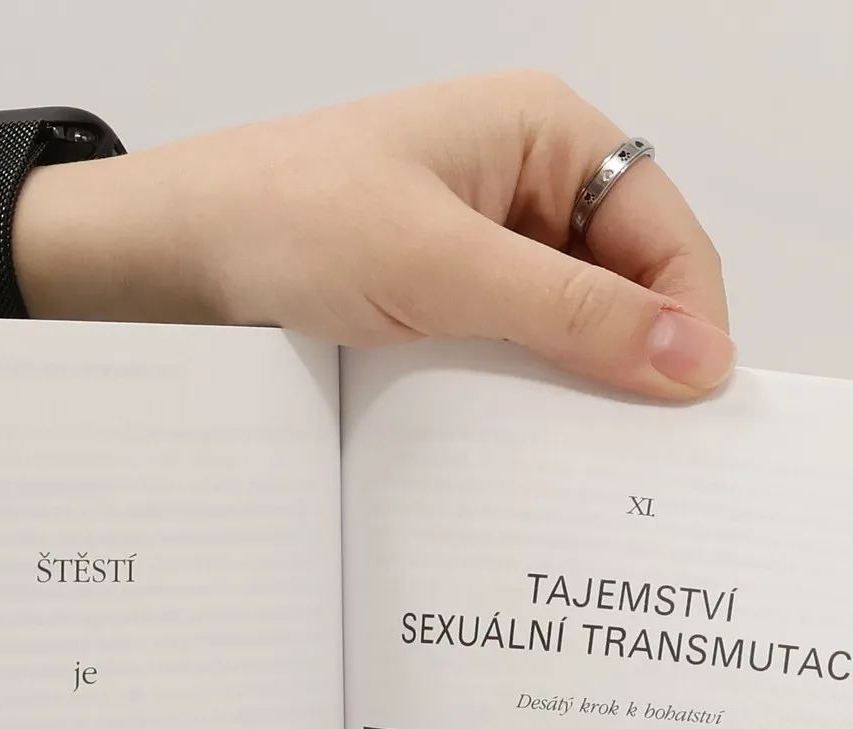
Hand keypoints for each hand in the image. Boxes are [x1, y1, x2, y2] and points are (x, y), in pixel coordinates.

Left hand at [0, 72, 731, 399]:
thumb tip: (696, 360)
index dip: (690, 324)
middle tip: (639, 467)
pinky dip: (516, 405)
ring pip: (567, 334)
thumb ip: (572, 315)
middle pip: (627, 289)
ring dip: (571, 396)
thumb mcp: (442, 268)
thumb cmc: (282, 222)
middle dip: (635, 369)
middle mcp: (523, 184)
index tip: (689, 416)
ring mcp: (478, 248)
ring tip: (573, 470)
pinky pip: (508, 359)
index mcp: (544, 134)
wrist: (157, 260)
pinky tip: (511, 455)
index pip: (667, 235)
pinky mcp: (436, 303)